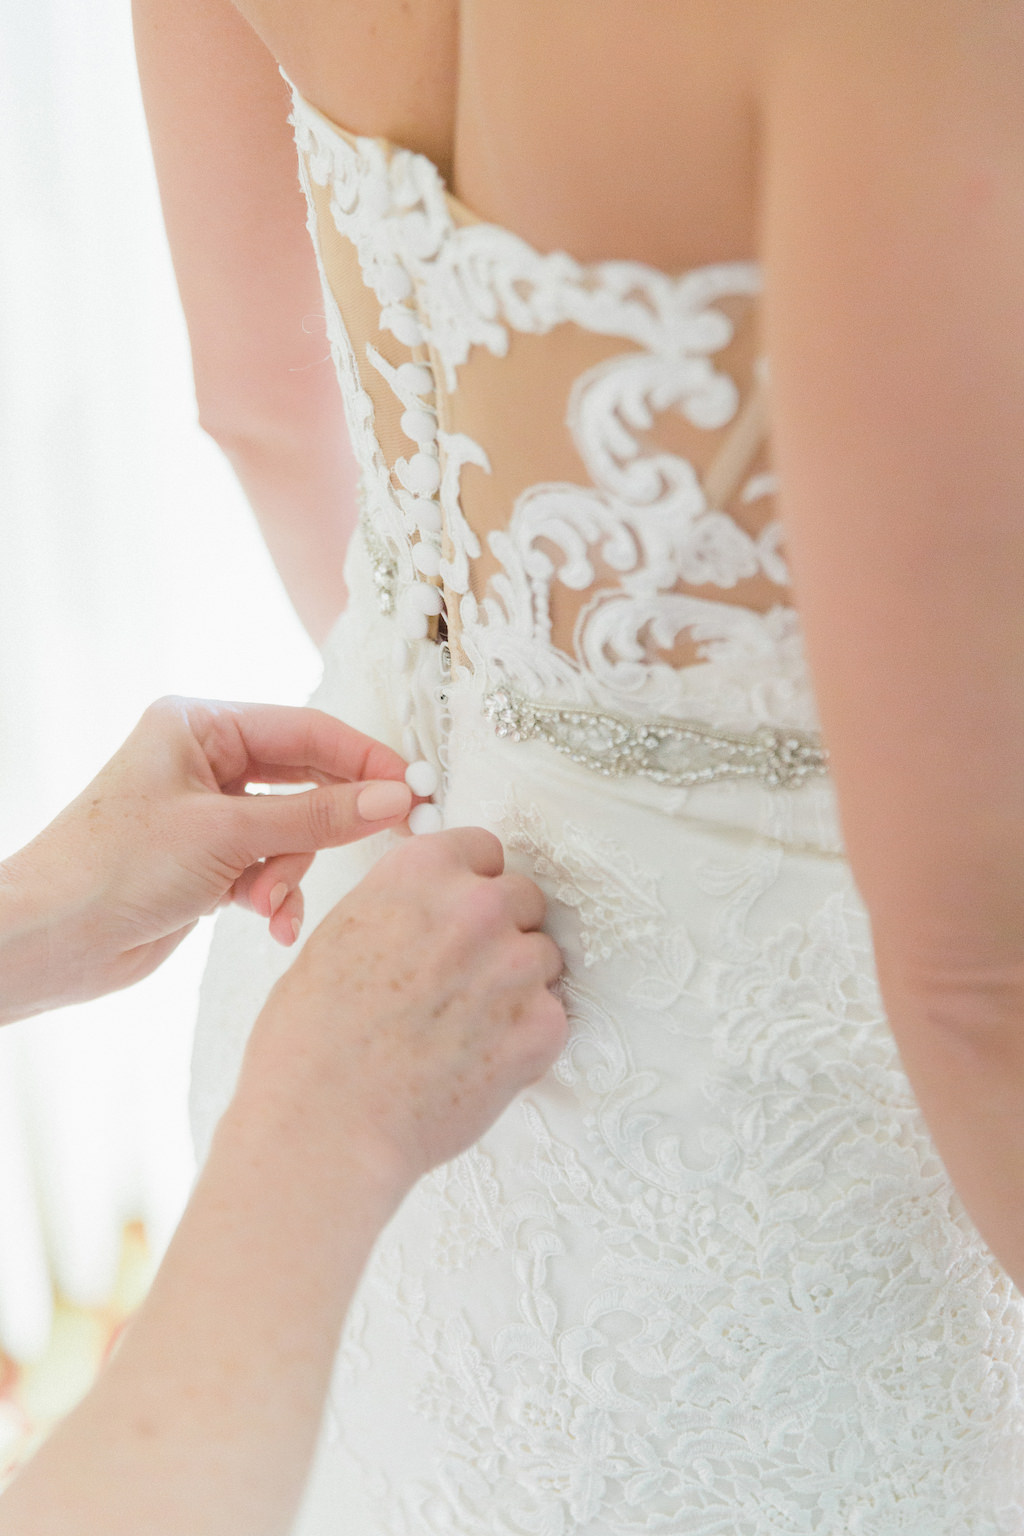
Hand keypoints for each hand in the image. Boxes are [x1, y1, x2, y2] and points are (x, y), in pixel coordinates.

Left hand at [0, 697, 415, 1015]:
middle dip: (328, 823)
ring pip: (291, 833)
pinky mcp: (208, 862)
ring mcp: (207, 813)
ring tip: (271, 903)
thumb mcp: (228, 835)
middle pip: (305, 781)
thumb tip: (395, 798)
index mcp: (199, 726)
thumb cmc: (116, 867)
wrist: (51, 942)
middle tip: (390, 839)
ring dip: (290, 872)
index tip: (415, 788)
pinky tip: (270, 923)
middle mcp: (204, 762)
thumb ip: (317, 815)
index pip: (306, 731)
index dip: (364, 758)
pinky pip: (269, 868)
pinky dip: (274, 894)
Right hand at [243, 827, 567, 1196]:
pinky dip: (527, 1038)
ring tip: (466, 1028)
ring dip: (518, 985)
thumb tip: (431, 913)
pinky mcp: (542, 1026)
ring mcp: (515, 964)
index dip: (474, 886)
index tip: (463, 915)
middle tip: (463, 981)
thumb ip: (401, 908)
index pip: (485, 850)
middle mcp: (476, 906)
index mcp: (420, 872)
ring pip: (544, 956)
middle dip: (501, 933)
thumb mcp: (338, 936)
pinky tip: (480, 1061)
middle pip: (523, 898)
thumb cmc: (311, 1043)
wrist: (325, 1124)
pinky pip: (554, 1015)